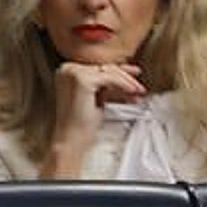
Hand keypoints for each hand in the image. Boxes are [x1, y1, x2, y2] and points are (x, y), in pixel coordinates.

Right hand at [42, 62, 145, 178]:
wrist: (72, 138)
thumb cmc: (81, 122)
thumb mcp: (95, 97)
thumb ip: (104, 83)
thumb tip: (124, 73)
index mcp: (66, 72)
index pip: (97, 67)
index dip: (118, 71)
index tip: (134, 73)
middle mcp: (67, 69)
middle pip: (104, 67)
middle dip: (125, 78)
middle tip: (139, 87)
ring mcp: (73, 73)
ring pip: (109, 71)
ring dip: (127, 82)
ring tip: (138, 93)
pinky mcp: (82, 79)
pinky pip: (110, 78)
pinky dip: (124, 85)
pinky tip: (132, 93)